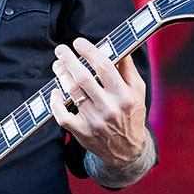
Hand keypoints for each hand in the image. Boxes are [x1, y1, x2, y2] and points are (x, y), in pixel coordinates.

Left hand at [49, 37, 147, 166]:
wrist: (127, 151)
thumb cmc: (131, 114)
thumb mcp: (138, 92)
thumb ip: (128, 70)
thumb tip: (119, 46)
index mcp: (125, 95)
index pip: (105, 67)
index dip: (90, 52)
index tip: (78, 42)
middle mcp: (109, 108)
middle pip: (84, 79)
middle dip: (69, 61)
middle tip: (60, 49)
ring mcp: (94, 121)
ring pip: (72, 93)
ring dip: (61, 76)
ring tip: (57, 65)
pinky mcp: (81, 132)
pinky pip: (62, 115)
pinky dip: (55, 102)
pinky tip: (55, 92)